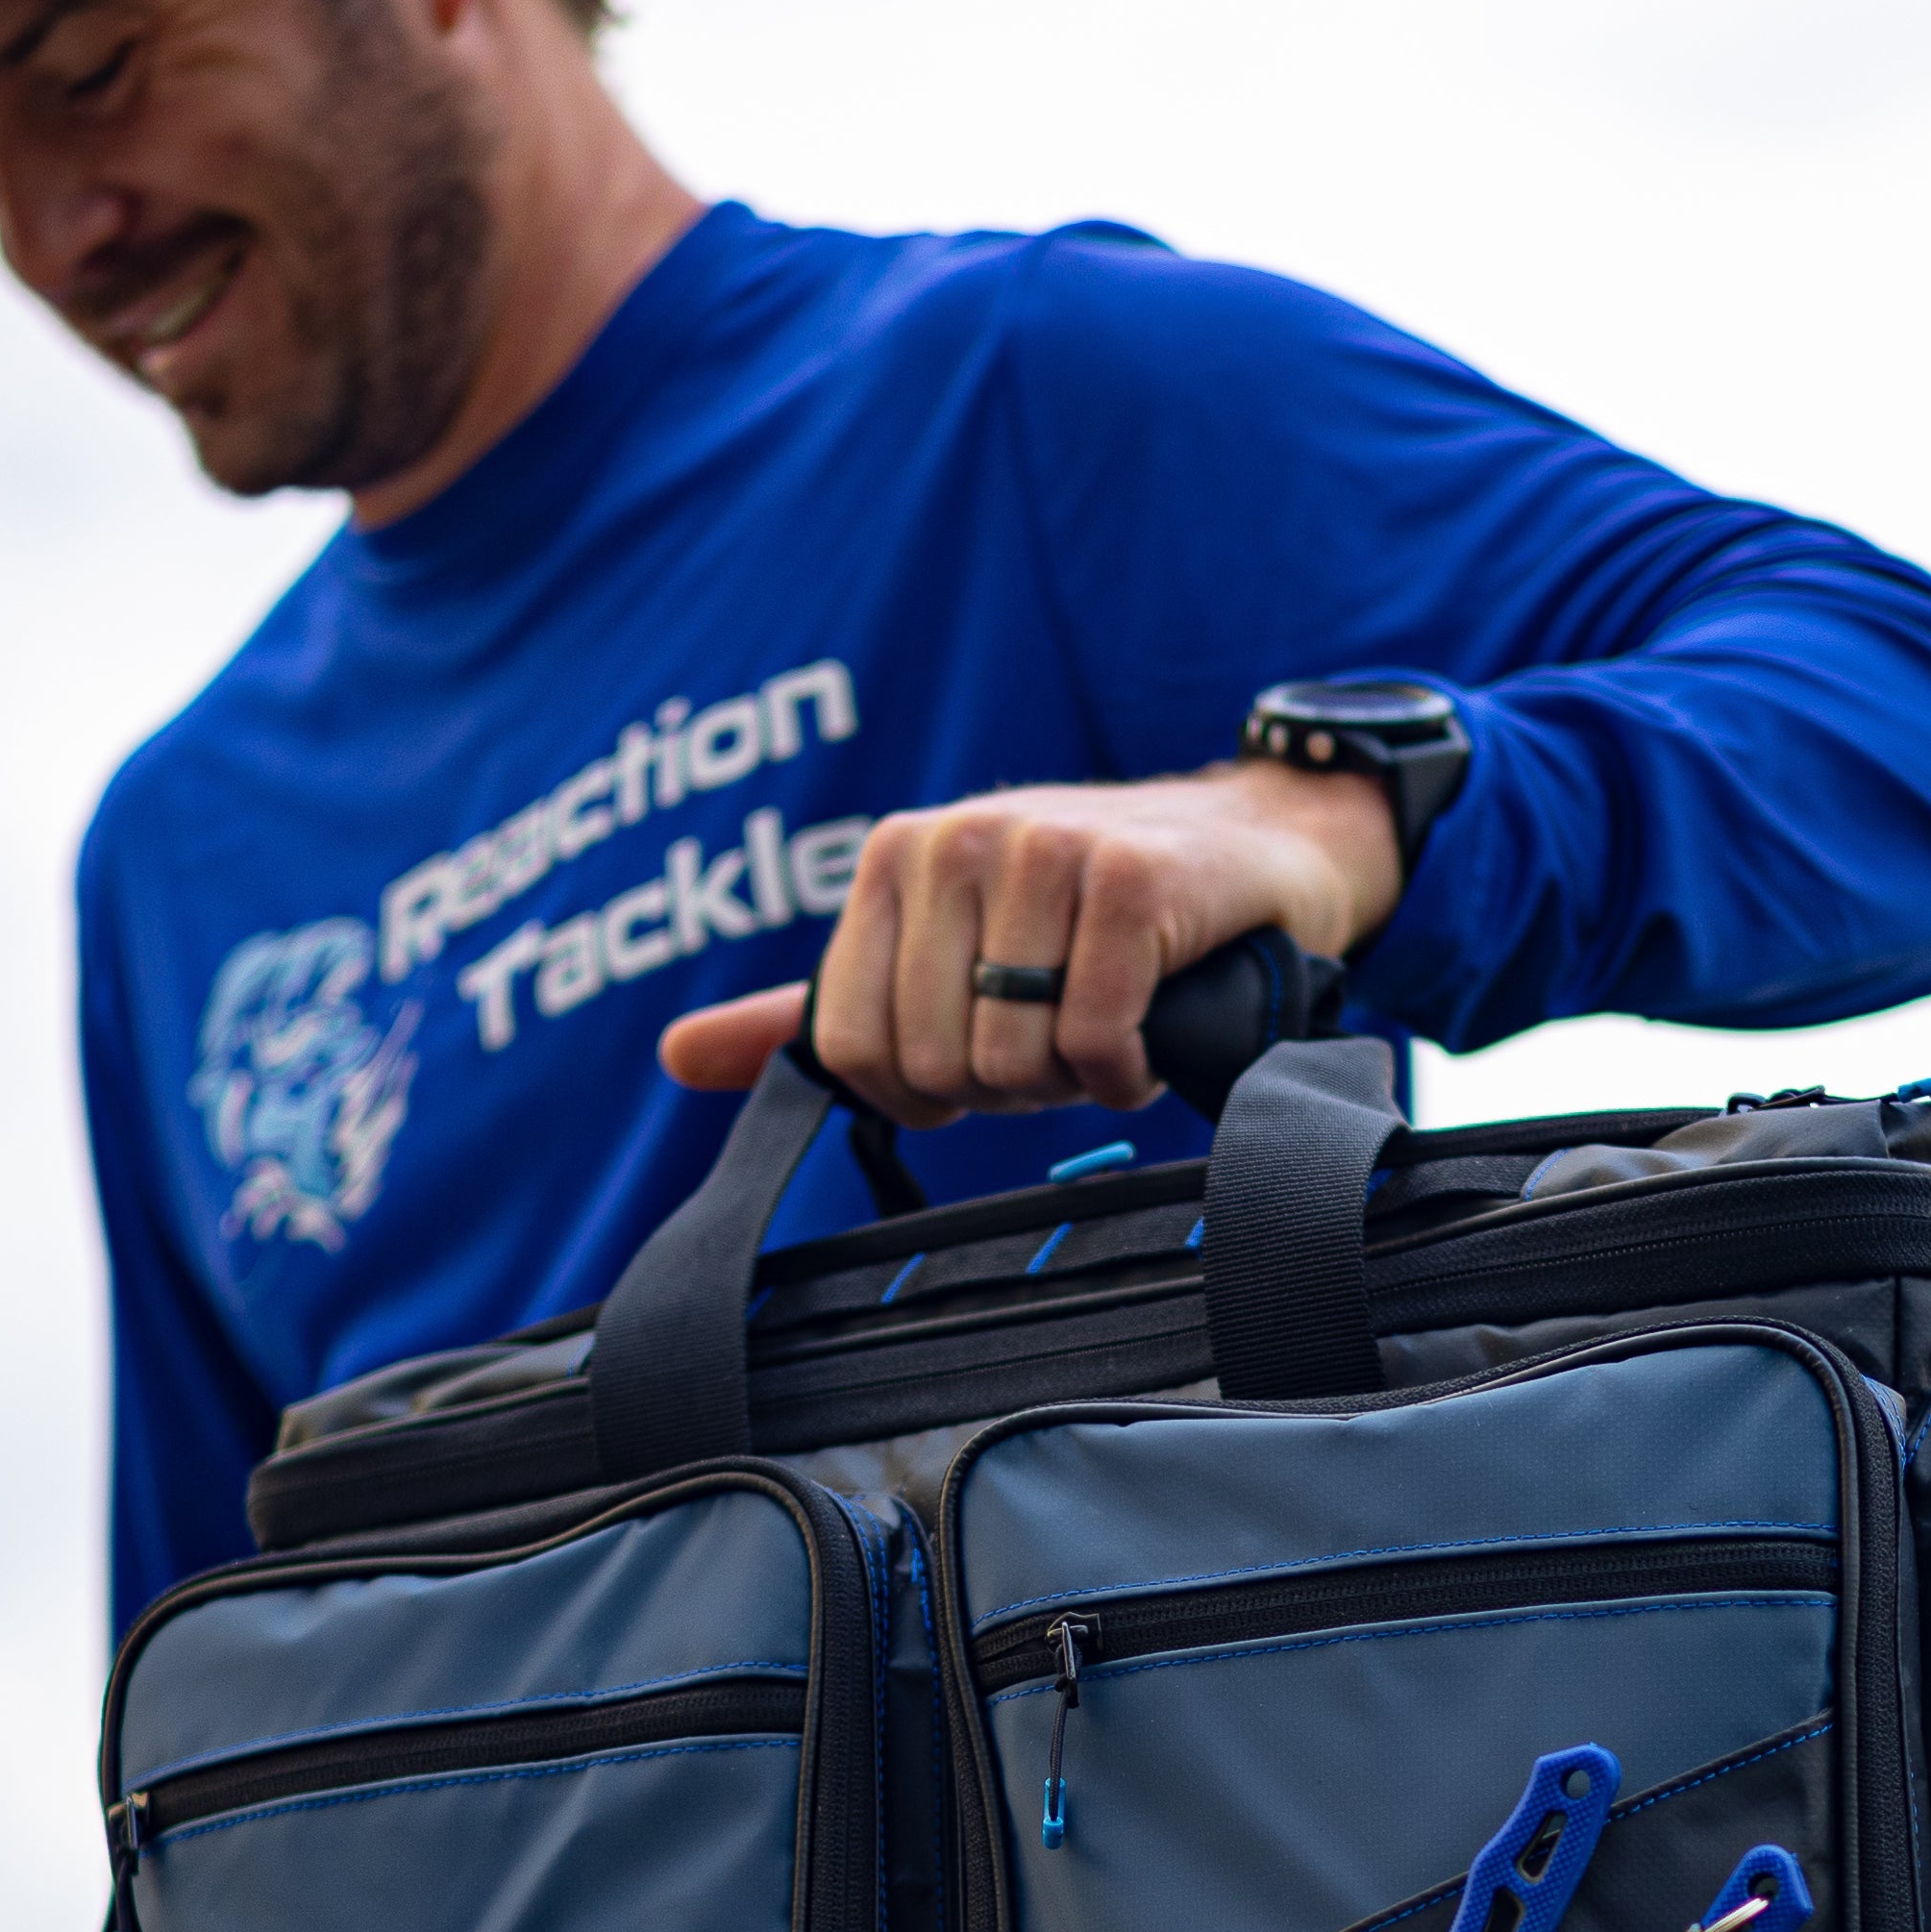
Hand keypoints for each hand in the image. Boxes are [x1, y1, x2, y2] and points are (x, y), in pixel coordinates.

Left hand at [656, 758, 1400, 1126]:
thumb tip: (676, 1057)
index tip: (980, 1060)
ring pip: (1012, 1059)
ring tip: (1106, 1026)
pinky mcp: (1132, 879)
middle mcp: (958, 839)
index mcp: (894, 857)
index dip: (923, 1092)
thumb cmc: (1090, 923)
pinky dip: (1125, 1070)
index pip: (852, 1049)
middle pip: (935, 1063)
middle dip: (1007, 1086)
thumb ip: (816, 1011)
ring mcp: (1047, 849)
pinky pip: (1092, 1042)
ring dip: (1072, 1080)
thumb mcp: (942, 955)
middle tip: (1059, 1039)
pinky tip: (1148, 1030)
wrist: (1254, 850)